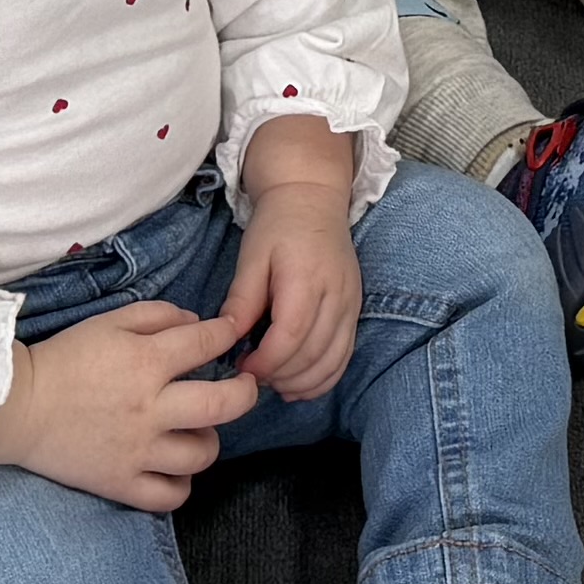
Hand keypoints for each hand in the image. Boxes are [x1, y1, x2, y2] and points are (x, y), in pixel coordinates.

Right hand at [0, 297, 260, 511]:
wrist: (17, 407)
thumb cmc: (64, 358)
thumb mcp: (109, 321)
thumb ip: (156, 315)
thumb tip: (197, 322)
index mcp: (146, 362)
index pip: (207, 344)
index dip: (227, 334)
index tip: (231, 335)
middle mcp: (151, 408)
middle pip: (224, 405)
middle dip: (245, 392)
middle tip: (243, 387)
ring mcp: (139, 451)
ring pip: (202, 455)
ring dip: (208, 440)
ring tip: (195, 430)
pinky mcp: (122, 483)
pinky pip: (171, 496)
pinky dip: (181, 483)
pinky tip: (174, 466)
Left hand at [219, 123, 364, 400]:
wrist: (314, 199)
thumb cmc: (277, 225)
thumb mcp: (251, 256)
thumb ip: (242, 300)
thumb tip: (227, 339)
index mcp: (307, 278)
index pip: (291, 335)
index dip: (266, 362)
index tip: (241, 367)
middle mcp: (337, 294)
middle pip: (313, 354)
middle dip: (281, 376)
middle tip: (253, 379)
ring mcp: (352, 304)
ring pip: (333, 361)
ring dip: (303, 383)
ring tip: (274, 385)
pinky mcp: (356, 311)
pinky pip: (345, 356)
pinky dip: (324, 377)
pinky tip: (299, 384)